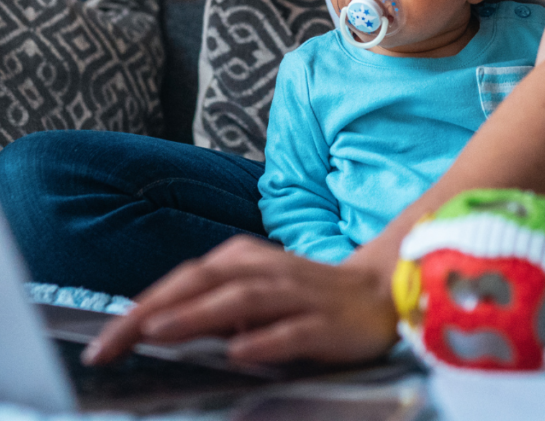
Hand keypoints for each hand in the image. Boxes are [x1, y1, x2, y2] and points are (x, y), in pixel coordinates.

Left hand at [83, 235, 397, 366]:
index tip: (102, 339)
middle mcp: (263, 269)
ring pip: (239, 300)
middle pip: (200, 284)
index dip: (140, 306)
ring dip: (196, 316)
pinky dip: (262, 340)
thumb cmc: (301, 297)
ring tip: (157, 334)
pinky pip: (289, 331)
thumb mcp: (251, 292)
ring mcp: (294, 294)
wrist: (376, 293)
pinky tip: (238, 352)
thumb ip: (210, 305)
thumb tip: (154, 327)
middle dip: (152, 312)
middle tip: (110, 342)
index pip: (182, 280)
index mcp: (241, 259)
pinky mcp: (323, 322)